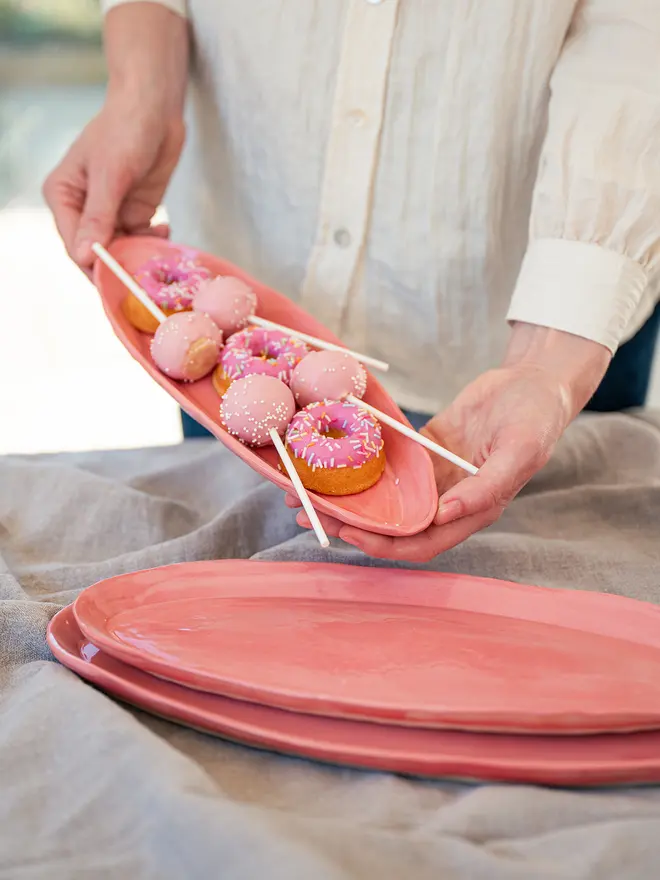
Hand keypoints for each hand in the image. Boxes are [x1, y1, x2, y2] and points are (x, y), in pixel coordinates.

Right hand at [43, 2, 187, 270]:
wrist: (155, 107)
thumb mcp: (111, 175)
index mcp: (63, 197)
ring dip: (141, 257)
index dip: (96, 266)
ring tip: (160, 255)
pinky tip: (166, 232)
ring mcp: (111, 214)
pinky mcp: (135, 213)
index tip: (120, 281)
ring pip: (123, 251)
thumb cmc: (125, 130)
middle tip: (146, 277)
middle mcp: (83, 210)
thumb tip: (84, 256)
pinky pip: (142, 241)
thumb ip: (99, 217)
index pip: (75, 245)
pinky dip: (154, 244)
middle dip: (121, 266)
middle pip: (98, 253)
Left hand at [287, 324, 610, 560]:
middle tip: (309, 514)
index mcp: (472, 510)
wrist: (533, 381)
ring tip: (304, 491)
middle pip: (393, 525)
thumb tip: (445, 515)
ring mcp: (434, 475)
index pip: (422, 541)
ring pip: (384, 496)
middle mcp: (448, 500)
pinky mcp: (424, 450)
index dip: (385, 544)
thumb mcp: (520, 452)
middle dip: (352, 525)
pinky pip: (387, 463)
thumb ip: (486, 488)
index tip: (349, 533)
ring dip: (348, 498)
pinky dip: (359, 465)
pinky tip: (329, 459)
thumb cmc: (536, 419)